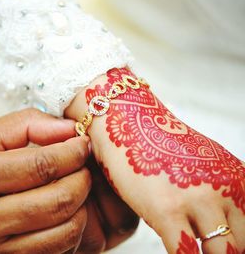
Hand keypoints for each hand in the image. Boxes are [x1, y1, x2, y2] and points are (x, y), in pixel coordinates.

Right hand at [0, 109, 91, 253]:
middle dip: (83, 181)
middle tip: (82, 167)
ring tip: (73, 190)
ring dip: (80, 209)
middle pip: (58, 202)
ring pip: (62, 234)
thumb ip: (23, 125)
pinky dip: (67, 234)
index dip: (73, 152)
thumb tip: (67, 128)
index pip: (42, 165)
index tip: (82, 144)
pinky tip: (61, 215)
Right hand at [66, 68, 244, 253]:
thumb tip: (210, 229)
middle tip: (211, 251)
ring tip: (192, 253)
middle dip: (228, 252)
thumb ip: (215, 196)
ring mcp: (197, 201)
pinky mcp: (166, 211)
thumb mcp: (199, 166)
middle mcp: (225, 190)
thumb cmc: (155, 143)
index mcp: (237, 180)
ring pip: (222, 253)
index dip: (238, 243)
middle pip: (241, 244)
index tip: (227, 246)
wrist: (126, 118)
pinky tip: (176, 253)